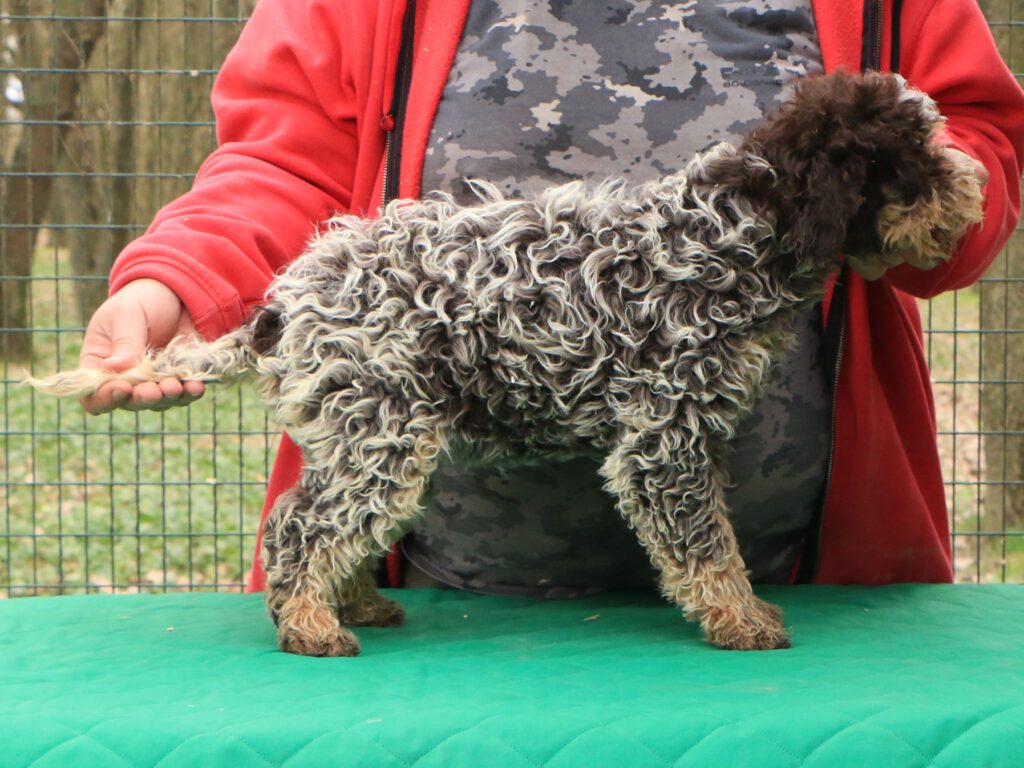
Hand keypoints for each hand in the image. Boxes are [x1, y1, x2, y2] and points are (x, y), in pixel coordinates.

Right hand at [78, 279, 205, 413]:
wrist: (176, 294)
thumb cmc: (140, 300)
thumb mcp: (127, 315)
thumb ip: (124, 342)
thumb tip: (113, 368)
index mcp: (99, 363)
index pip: (93, 394)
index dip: (105, 398)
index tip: (123, 388)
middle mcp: (124, 379)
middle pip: (129, 402)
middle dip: (142, 399)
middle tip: (154, 391)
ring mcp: (153, 381)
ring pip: (158, 403)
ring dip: (167, 398)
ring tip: (176, 386)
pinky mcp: (178, 378)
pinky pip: (183, 393)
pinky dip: (189, 393)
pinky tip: (196, 387)